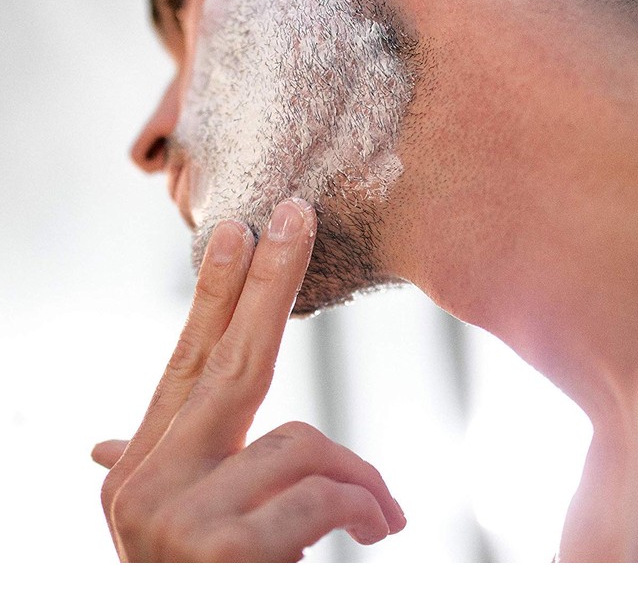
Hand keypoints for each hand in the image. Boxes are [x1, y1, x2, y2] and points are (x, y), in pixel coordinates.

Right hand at [92, 198, 404, 560]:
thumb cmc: (208, 586)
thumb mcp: (178, 531)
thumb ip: (161, 474)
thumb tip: (100, 438)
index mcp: (145, 467)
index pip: (186, 361)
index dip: (215, 294)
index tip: (239, 231)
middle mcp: (145, 485)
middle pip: (227, 361)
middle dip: (268, 283)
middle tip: (295, 216)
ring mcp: (175, 521)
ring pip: (301, 441)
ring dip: (359, 478)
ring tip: (381, 518)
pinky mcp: (218, 556)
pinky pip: (323, 497)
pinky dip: (364, 508)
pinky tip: (376, 534)